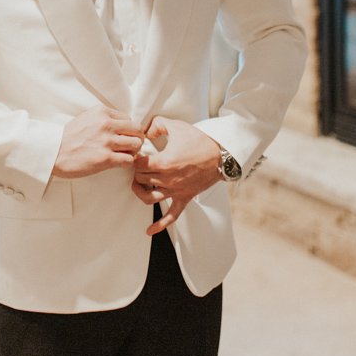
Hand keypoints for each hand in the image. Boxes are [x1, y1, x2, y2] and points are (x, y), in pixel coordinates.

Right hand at [52, 105, 144, 178]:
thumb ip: (104, 119)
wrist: (53, 152)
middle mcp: (106, 124)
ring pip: (136, 145)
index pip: (129, 119)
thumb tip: (123, 126)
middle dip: (137, 139)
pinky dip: (127, 162)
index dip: (129, 130)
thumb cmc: (69, 137)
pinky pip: (129, 160)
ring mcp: (106, 141)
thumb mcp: (87, 118)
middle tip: (130, 147)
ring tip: (124, 155)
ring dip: (133, 152)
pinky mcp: (105, 158)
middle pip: (137, 130)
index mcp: (102, 112)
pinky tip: (119, 163)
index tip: (124, 137)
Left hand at [132, 117, 221, 235]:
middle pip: (141, 179)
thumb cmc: (200, 141)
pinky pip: (171, 216)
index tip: (137, 154)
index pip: (138, 164)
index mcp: (164, 162)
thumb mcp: (176, 126)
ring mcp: (176, 191)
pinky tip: (149, 231)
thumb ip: (157, 124)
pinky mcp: (184, 198)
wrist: (221, 155)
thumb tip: (145, 132)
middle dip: (138, 171)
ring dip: (140, 191)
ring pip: (149, 197)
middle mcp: (168, 179)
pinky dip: (159, 225)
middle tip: (139, 164)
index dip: (134, 158)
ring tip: (139, 185)